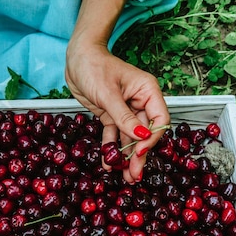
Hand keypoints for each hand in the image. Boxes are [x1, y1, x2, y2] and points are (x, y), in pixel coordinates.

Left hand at [65, 43, 169, 182]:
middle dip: (139, 155)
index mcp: (148, 92)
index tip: (139, 151)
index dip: (152, 138)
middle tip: (134, 176)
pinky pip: (114, 135)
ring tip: (125, 176)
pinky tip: (108, 164)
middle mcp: (140, 102)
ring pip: (130, 138)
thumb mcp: (108, 94)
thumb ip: (124, 117)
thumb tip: (141, 138)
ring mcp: (125, 110)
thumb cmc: (94, 67)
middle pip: (145, 134)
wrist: (76, 58)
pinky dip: (111, 148)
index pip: (159, 120)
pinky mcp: (111, 115)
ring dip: (127, 157)